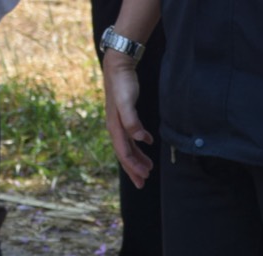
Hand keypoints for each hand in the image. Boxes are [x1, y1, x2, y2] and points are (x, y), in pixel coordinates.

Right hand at [102, 52, 152, 188]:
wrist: (118, 65)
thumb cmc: (122, 83)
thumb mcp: (127, 102)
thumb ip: (132, 121)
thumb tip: (140, 139)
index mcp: (115, 127)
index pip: (123, 153)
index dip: (133, 166)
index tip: (145, 176)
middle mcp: (115, 127)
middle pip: (124, 154)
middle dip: (133, 169)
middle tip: (143, 183)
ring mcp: (119, 122)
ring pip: (127, 146)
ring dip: (137, 159)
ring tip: (148, 169)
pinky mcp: (125, 116)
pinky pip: (130, 136)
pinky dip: (138, 144)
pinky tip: (147, 145)